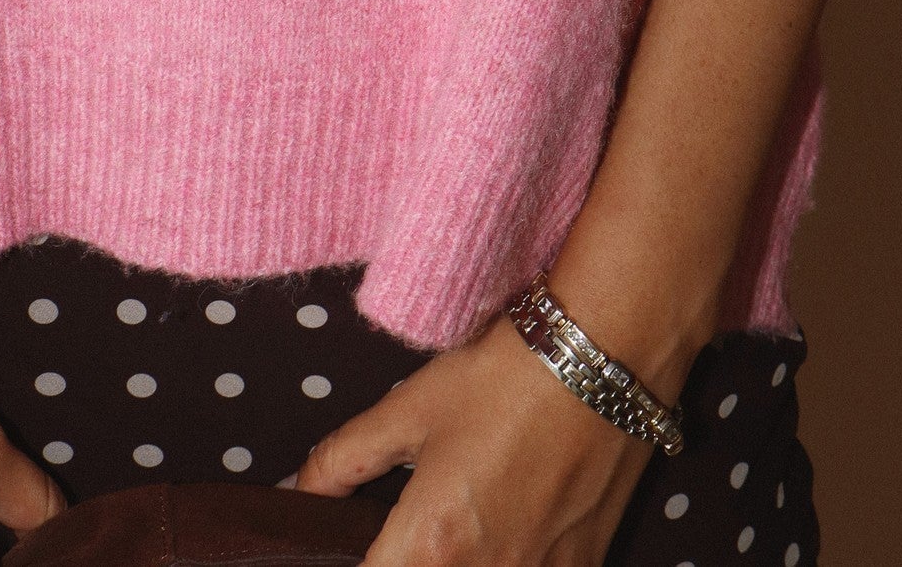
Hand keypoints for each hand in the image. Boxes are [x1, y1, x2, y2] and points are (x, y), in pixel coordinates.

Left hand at [294, 313, 684, 566]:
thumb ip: (343, 458)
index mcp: (429, 546)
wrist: (606, 355)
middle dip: (407, 565)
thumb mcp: (411, 406)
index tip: (359, 548)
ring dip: (453, 564)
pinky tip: (503, 536)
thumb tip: (295, 492)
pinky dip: (509, 563)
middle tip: (406, 539)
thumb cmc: (503, 375)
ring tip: (452, 535)